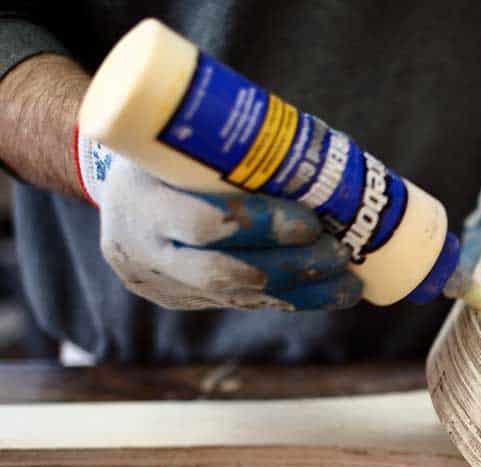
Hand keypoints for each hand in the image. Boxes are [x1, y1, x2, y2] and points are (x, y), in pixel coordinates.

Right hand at [76, 135, 361, 310]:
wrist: (119, 185)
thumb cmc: (164, 147)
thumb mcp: (184, 134)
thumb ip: (242, 148)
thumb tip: (328, 154)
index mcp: (139, 200)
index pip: (202, 224)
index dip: (261, 226)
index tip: (310, 221)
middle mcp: (142, 251)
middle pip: (223, 273)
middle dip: (289, 266)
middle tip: (339, 252)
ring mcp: (159, 283)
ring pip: (237, 297)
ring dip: (300, 291)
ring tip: (349, 283)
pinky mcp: (180, 300)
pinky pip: (240, 304)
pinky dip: (289, 299)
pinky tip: (329, 295)